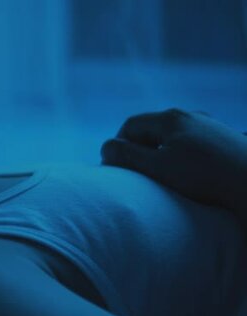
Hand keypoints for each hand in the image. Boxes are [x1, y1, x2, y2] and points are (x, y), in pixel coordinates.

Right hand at [101, 109, 246, 219]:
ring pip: (175, 139)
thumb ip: (127, 157)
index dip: (118, 147)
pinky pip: (196, 146)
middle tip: (138, 177)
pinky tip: (193, 178)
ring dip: (163, 156)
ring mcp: (212, 127)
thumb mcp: (157, 168)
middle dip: (140, 151)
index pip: (130, 126)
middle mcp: (192, 116)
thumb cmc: (206, 177)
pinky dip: (185, 159)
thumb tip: (106, 148)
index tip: (117, 170)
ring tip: (167, 180)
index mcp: (170, 118)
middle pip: (153, 130)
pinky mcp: (228, 141)